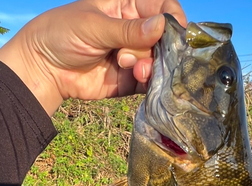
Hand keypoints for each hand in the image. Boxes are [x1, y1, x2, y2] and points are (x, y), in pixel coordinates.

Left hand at [0, 0, 185, 114]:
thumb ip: (129, 30)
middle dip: (156, 46)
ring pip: (158, 61)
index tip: (176, 29)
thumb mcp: (95, 26)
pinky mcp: (129, 80)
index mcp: (126, 7)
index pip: (161, 7)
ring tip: (130, 66)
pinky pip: (149, 82)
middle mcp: (134, 32)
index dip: (172, 17)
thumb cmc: (63, 34)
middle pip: (163, 38)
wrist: (44, 69)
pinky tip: (138, 77)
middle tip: (135, 53)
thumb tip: (163, 25)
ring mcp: (133, 57)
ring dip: (149, 64)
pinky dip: (149, 81)